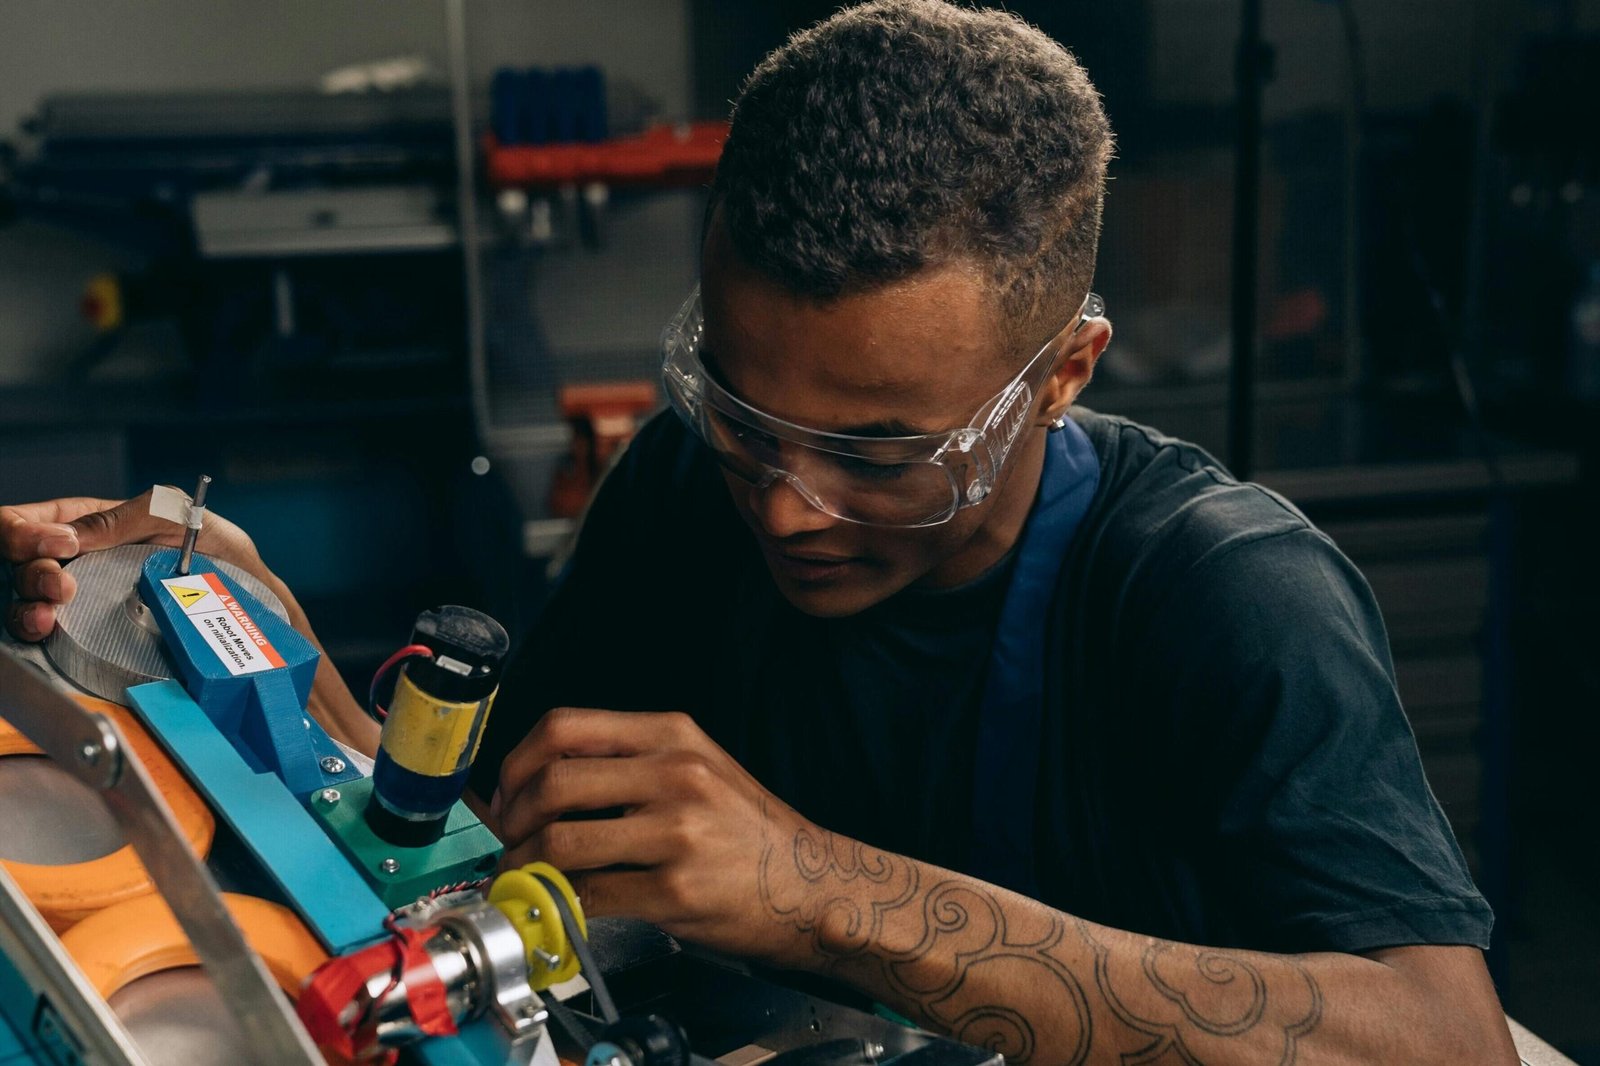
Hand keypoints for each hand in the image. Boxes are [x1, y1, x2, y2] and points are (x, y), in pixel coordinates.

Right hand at [2, 490, 262, 641]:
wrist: (247, 593)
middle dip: (31, 572)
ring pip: (22, 600)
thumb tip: (70, 536)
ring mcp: (77, 597)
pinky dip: (36, 630)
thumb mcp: (174, 515)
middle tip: (64, 587)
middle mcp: (71, 559)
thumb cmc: (213, 546)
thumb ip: (123, 517)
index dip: (24, 532)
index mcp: (84, 522)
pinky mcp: (90, 630)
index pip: (24, 521)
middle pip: (16, 562)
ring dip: (27, 606)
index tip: (61, 546)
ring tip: (50, 615)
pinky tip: (51, 630)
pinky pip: (44, 632)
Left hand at [491, 707, 819, 964]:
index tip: (507, 791)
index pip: (565, 727)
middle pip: (554, 782)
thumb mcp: (698, 767)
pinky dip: (558, 902)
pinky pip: (590, 893)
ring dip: (524, 864)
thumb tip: (540, 782)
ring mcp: (677, 832)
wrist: (811, 884)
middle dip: (513, 818)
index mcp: (673, 735)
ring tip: (523, 875)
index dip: (518, 761)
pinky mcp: (675, 889)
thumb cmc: (748, 831)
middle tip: (509, 839)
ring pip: (562, 840)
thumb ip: (627, 765)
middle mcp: (675, 774)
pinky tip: (556, 904)